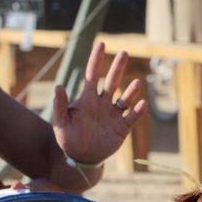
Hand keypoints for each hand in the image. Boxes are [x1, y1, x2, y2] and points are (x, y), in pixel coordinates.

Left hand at [52, 42, 146, 163]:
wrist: (81, 157)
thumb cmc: (68, 138)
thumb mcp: (60, 122)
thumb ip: (60, 105)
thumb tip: (59, 87)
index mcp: (87, 99)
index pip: (92, 75)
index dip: (96, 60)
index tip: (101, 44)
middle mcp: (102, 104)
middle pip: (112, 82)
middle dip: (117, 68)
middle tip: (124, 52)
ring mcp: (114, 115)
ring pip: (125, 99)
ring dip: (131, 91)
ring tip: (137, 82)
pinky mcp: (122, 128)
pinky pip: (132, 117)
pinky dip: (137, 111)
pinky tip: (142, 104)